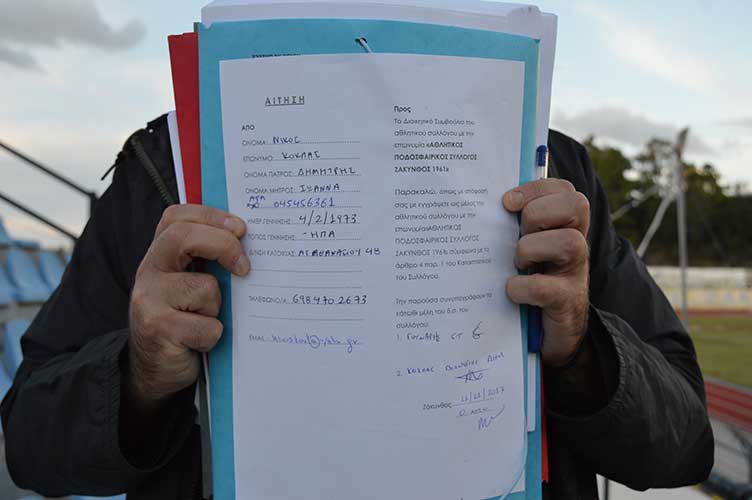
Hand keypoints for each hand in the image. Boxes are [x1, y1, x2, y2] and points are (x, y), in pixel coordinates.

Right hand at [126, 205, 248, 406]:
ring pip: (205, 288)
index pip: (176, 217)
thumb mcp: (192, 286)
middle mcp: (149, 271)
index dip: (210, 215)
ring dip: (217, 308)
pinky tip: (199, 343)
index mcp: (161, 255)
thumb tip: (255, 245)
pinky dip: (213, 336)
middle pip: (183, 236)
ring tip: (205, 321)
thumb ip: (209, 263)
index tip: (241, 229)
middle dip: (223, 246)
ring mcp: (149, 299)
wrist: (154, 371)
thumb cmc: (184, 322)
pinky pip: (207, 326)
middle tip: (245, 268)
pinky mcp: (157, 327)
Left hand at [503, 179, 590, 366]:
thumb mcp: (523, 250)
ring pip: (569, 243)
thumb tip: (474, 207)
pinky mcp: (566, 302)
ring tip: (517, 262)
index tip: (507, 203)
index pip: (564, 190)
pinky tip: (511, 290)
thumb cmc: (529, 283)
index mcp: (563, 227)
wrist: (551, 334)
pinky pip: (546, 287)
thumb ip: (512, 228)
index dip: (536, 189)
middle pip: (576, 205)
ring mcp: (574, 273)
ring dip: (531, 248)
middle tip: (518, 234)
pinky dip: (523, 286)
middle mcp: (575, 244)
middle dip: (538, 214)